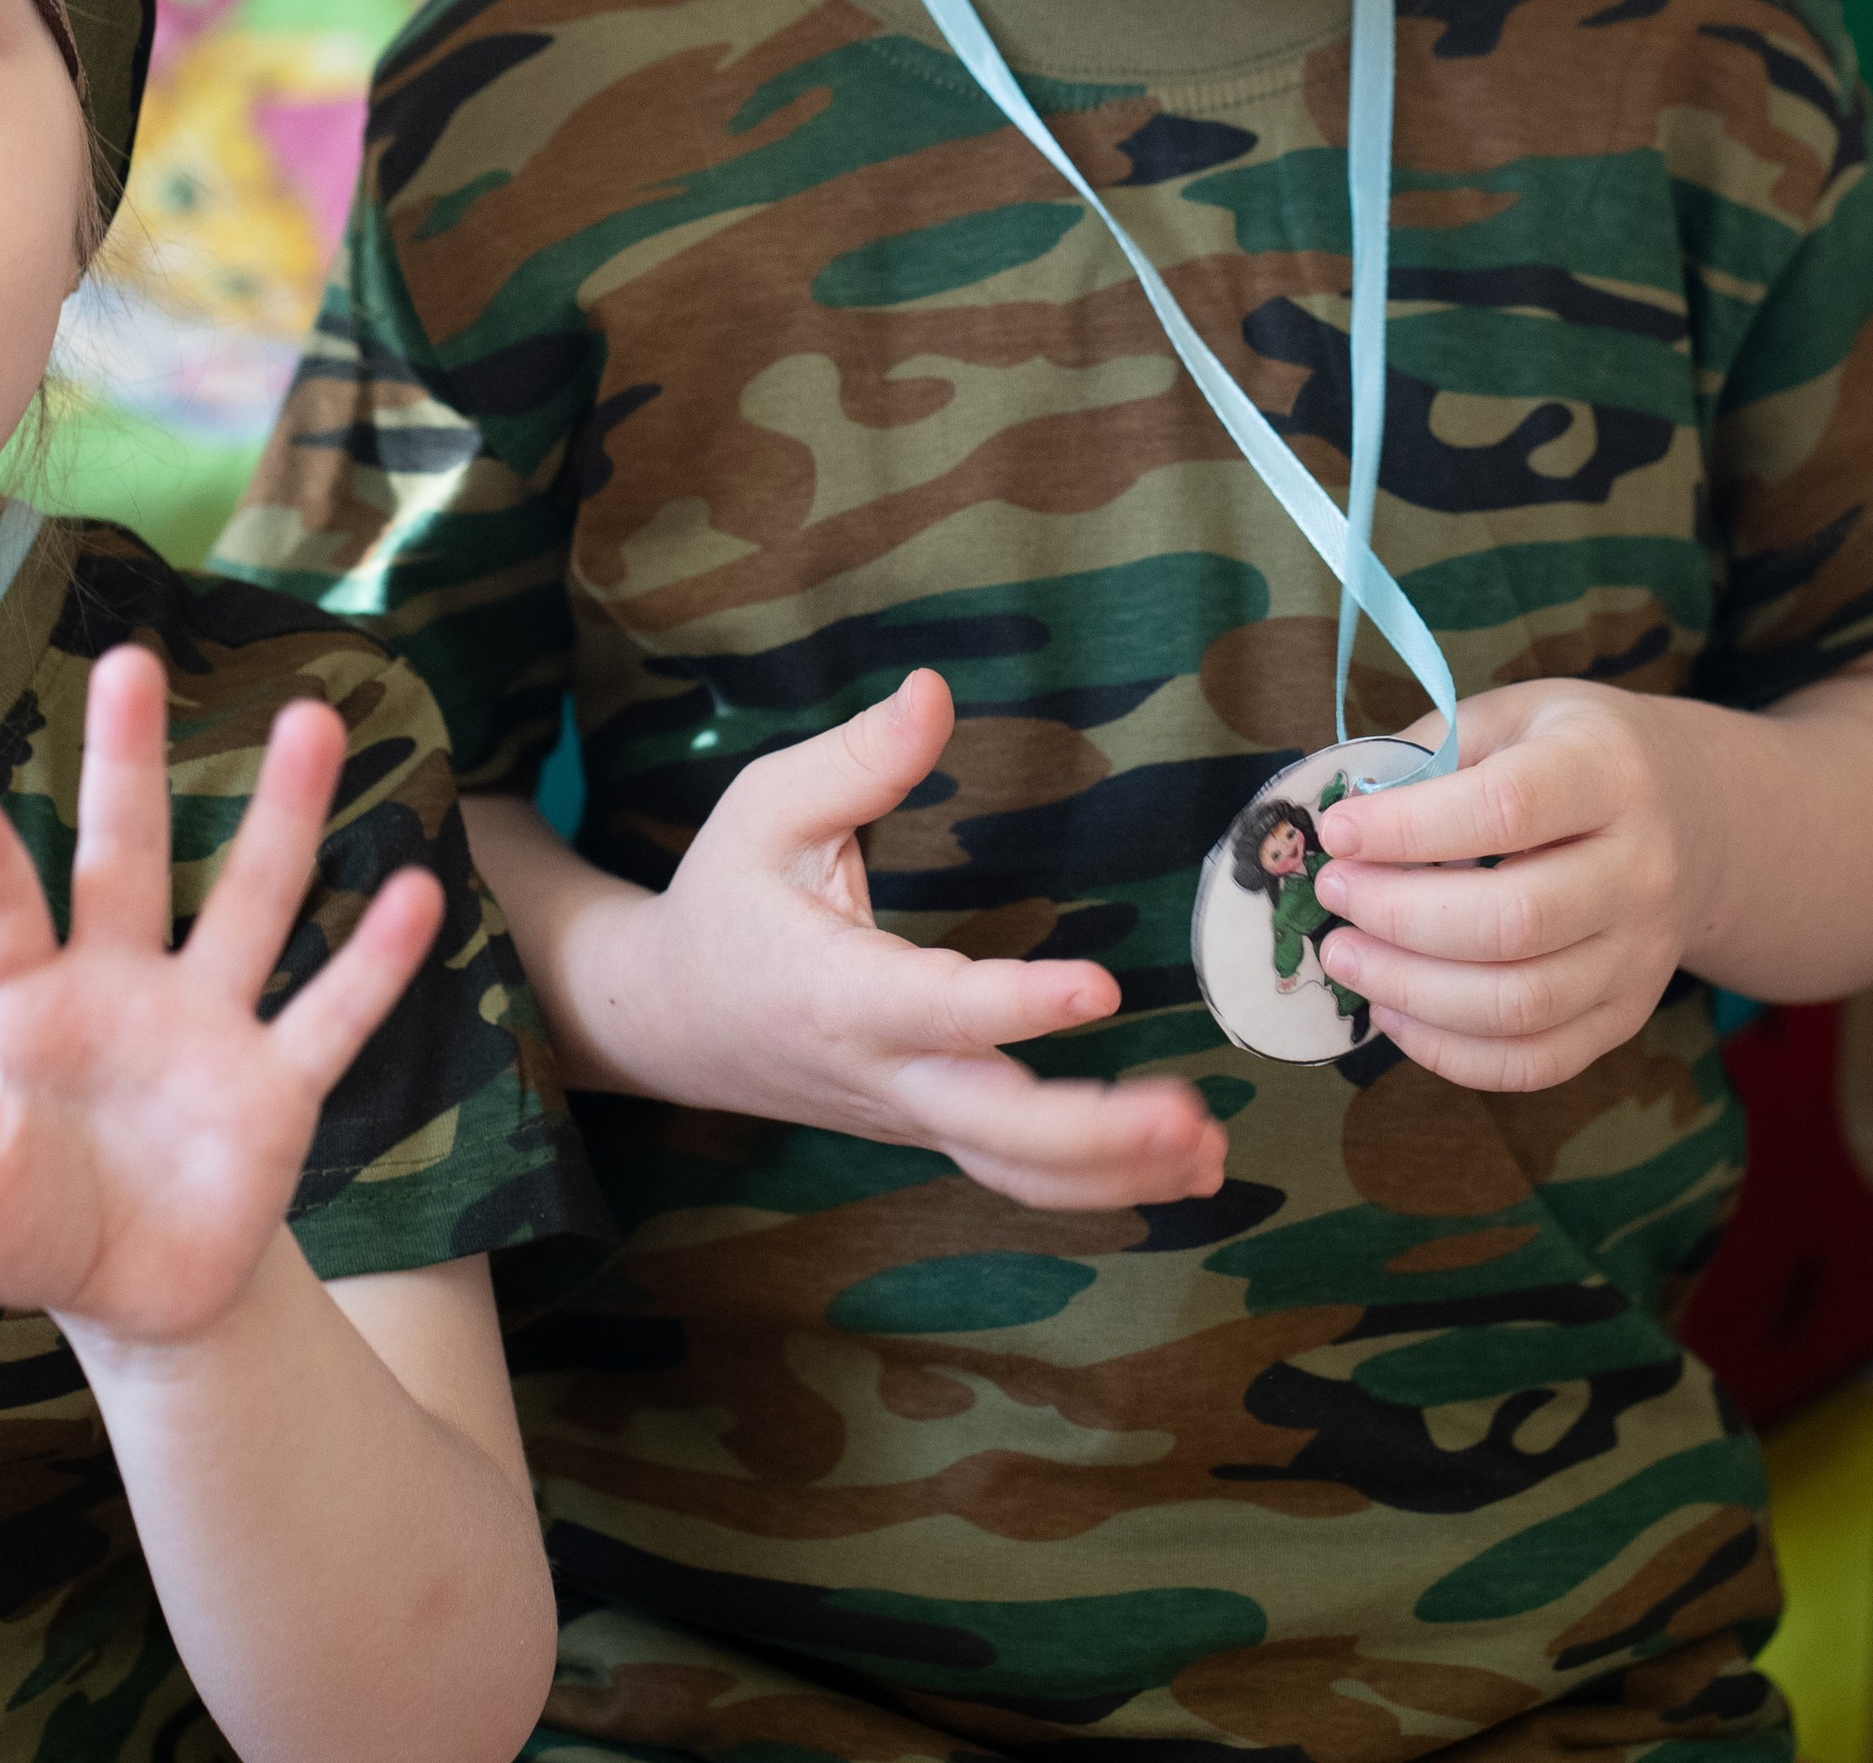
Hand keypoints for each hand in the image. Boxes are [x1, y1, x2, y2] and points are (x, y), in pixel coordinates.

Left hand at [0, 644, 445, 1343]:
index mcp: (25, 1010)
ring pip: (248, 900)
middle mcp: (120, 989)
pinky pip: (331, 1015)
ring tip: (310, 718)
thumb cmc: (27, 1224)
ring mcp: (207, 1027)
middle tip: (130, 660)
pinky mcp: (279, 1086)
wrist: (135, 1285)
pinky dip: (374, 960)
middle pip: (123, 860)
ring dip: (283, 813)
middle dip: (126, 765)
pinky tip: (416, 891)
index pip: (1, 927)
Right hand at [603, 669, 1224, 1210]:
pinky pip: (1011, 1173)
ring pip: (1012, 1172)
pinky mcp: (927, 1127)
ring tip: (1209, 1151)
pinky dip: (1095, 1182)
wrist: (663, 1020)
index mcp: (835, 991)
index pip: (940, 1007)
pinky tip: (1178, 1168)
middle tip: (1189, 1115)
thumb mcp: (763, 806)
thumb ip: (856, 757)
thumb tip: (934, 689)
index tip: (1100, 987)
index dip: (1019, 1004)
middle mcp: (879, 1070)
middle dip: (1095, 1133)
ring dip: (1114, 1172)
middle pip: (993, 1131)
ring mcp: (906, 1113)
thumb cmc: (722, 899)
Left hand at [1306, 679, 1696, 1091]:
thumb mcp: (1515, 714)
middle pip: (1515, 920)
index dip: (1409, 828)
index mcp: (1608, 772)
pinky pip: (1536, 1061)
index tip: (1338, 832)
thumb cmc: (1576, 754)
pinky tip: (1394, 1012)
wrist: (1698, 817)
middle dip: (1399, 916)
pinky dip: (1451, 1052)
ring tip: (1346, 957)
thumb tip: (1342, 811)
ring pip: (1521, 1005)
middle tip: (1333, 897)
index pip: (1506, 808)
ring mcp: (1641, 955)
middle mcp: (1641, 870)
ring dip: (1411, 991)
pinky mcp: (1626, 1016)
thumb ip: (1431, 751)